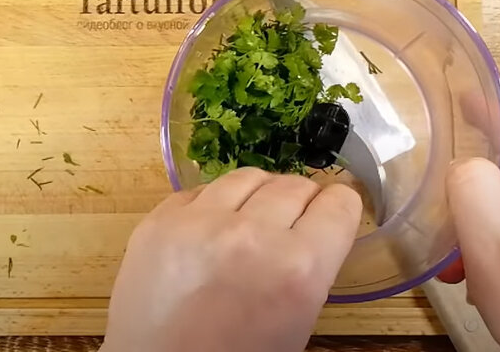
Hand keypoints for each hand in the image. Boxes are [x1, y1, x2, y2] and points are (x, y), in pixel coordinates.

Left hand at [101, 167, 361, 351]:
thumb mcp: (297, 321)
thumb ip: (310, 267)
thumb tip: (314, 225)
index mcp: (298, 268)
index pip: (338, 204)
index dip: (339, 209)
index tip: (333, 213)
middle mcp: (251, 234)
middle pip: (295, 185)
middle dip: (302, 202)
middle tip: (293, 222)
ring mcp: (199, 222)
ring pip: (248, 176)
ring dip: (259, 194)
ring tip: (253, 217)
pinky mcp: (159, 219)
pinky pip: (201, 190)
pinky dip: (214, 203)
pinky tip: (212, 227)